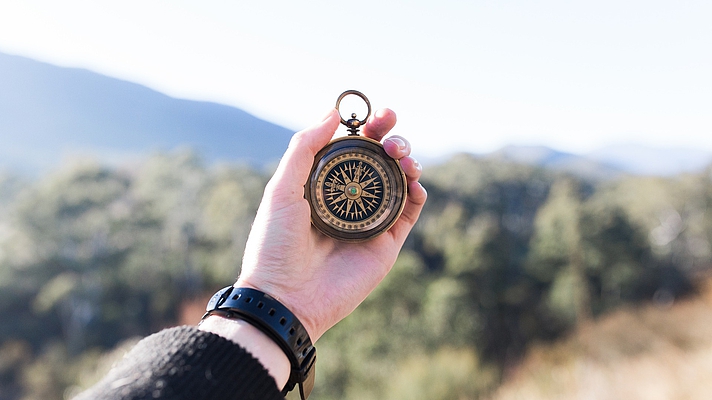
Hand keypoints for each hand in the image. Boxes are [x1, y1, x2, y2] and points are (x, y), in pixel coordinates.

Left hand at [236, 108, 426, 341]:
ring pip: (399, 182)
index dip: (367, 128)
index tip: (377, 114)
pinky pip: (409, 212)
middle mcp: (349, 200)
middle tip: (391, 131)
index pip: (352, 149)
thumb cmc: (275, 244)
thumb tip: (332, 112)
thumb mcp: (282, 189)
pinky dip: (417, 192)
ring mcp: (369, 221)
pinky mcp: (386, 243)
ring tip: (401, 155)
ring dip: (407, 160)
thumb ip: (305, 148)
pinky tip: (413, 180)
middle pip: (380, 161)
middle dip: (391, 138)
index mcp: (323, 185)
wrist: (285, 297)